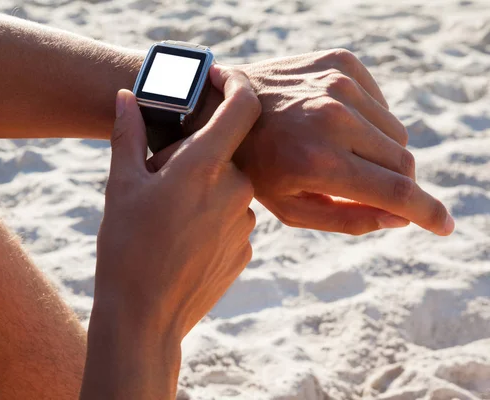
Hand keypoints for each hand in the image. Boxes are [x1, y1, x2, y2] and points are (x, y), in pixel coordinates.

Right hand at [81, 66, 259, 399]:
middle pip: (226, 152)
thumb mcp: (121, 186)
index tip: (219, 76)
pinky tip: (182, 239)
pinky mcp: (246, 248)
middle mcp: (236, 191)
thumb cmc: (126, 248)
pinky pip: (231, 217)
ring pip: (228, 187)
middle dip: (198, 155)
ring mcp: (245, 222)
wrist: (145, 317)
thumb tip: (126, 98)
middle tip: (162, 179)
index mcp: (204, 168)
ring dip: (204, 189)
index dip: (235, 83)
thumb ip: (128, 135)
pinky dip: (211, 217)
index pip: (242, 107)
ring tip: (168, 217)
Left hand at [171, 49, 453, 235]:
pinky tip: (336, 125)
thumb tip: (399, 217)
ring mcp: (338, 83)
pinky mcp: (341, 61)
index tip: (444, 225)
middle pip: (402, 161)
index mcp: (318, 161)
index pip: (396, 190)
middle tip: (364, 186)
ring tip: (341, 153)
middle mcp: (333, 117)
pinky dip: (369, 122)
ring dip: (379, 152)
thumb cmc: (254, 165)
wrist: (223, 105)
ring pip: (395, 132)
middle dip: (394, 182)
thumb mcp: (290, 207)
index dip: (428, 212)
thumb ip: (347, 218)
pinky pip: (380, 103)